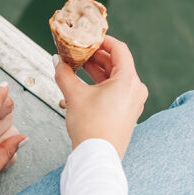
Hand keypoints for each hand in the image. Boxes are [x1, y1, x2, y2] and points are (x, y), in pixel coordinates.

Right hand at [54, 36, 148, 157]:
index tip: (89, 37)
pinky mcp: (128, 112)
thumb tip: (58, 61)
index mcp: (128, 80)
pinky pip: (116, 90)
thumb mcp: (74, 96)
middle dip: (96, 56)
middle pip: (117, 62)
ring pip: (116, 77)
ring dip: (97, 70)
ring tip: (78, 66)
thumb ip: (64, 74)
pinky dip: (102, 84)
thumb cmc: (92, 129)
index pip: (119, 49)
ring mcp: (133, 102)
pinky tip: (85, 84)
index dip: (102, 40)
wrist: (97, 157)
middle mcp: (135, 89)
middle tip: (79, 52)